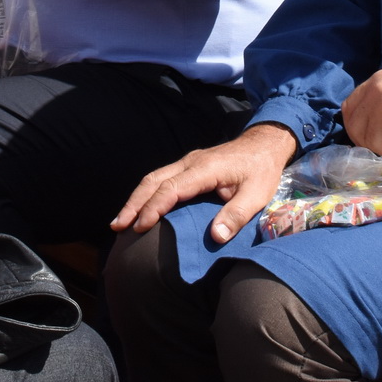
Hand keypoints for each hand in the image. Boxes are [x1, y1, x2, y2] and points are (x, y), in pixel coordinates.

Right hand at [111, 123, 296, 242]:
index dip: (154, 208)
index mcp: (204, 169)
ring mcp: (187, 162)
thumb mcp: (257, 195)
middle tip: (117, 226)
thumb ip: (236, 215)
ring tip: (120, 220)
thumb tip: (215, 237)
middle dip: (134, 204)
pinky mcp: (188, 165)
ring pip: (153, 178)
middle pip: (153, 181)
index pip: (171, 189)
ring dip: (136, 198)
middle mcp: (190, 162)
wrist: (264, 144)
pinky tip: (140, 207)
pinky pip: (160, 177)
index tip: (140, 227)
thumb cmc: (261, 171)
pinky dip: (146, 192)